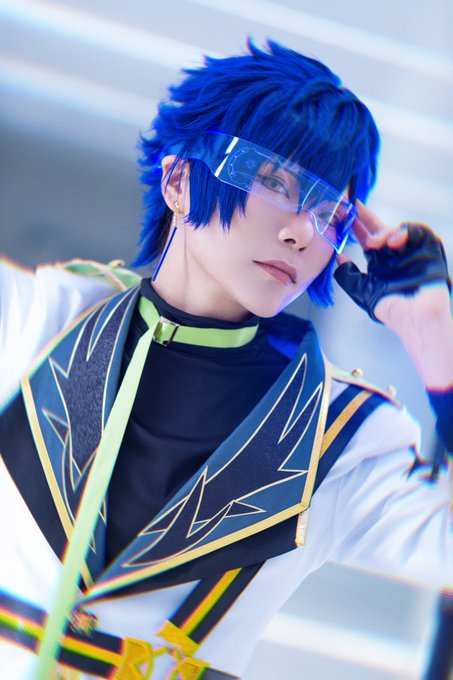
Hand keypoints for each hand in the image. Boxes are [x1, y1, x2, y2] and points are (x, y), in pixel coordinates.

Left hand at [334, 202, 452, 389]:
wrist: (414, 318)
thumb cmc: (391, 309)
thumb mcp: (361, 291)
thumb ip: (347, 275)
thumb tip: (338, 259)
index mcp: (380, 264)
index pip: (367, 239)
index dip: (357, 226)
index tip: (345, 213)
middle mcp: (395, 256)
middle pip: (381, 229)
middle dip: (367, 217)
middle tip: (355, 207)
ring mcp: (412, 252)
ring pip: (398, 230)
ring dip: (386, 231)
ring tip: (377, 242)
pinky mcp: (428, 251)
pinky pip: (419, 233)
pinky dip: (406, 232)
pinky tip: (396, 240)